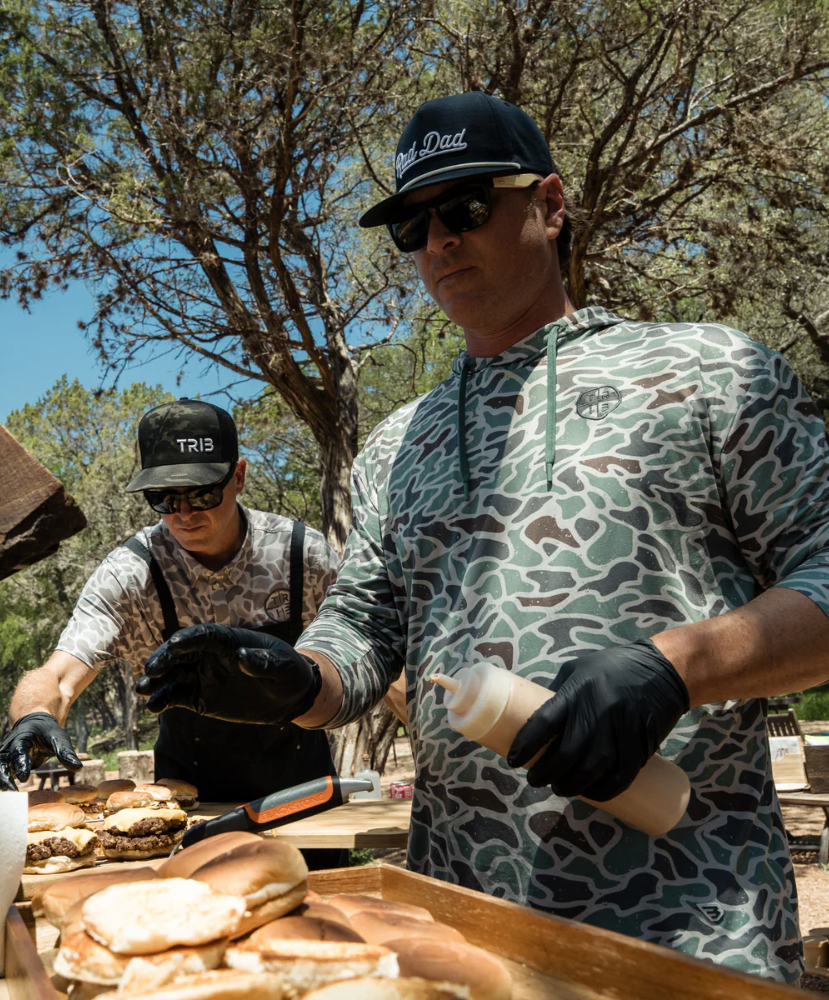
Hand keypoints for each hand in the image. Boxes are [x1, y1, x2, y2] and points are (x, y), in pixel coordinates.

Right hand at [0, 712, 82, 790]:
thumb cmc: (48, 732)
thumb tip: (78, 767)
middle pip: (1, 762)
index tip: (24, 778)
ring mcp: (6, 757)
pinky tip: (10, 798)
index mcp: (22, 738)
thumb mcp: (58, 737)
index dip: (20, 764)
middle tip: (12, 791)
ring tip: (9, 797)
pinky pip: (2, 775)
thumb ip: (65, 752)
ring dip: (2, 782)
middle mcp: (9, 748)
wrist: (35, 725)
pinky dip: (4, 784)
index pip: (18, 751)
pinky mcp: (7, 765)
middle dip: (4, 777)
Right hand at [136, 623, 321, 724]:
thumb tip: (240, 656)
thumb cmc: (289, 674)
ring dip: (157, 680)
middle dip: (164, 659)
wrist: (290, 699)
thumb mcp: (282, 668)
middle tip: (151, 671)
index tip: (173, 646)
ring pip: (174, 674)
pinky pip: (177, 696)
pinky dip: (164, 700)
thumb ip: (262, 662)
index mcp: (230, 641)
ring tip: (143, 689)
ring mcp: (203, 676)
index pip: (205, 636)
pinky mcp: (200, 698)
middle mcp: (211, 656)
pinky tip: (153, 706)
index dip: (188, 639)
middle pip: (181, 653)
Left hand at [507, 640, 688, 801]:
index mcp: (577, 692)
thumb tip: (538, 717)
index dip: (525, 745)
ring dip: (569, 786)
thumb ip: (560, 691)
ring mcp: (619, 733)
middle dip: (544, 774)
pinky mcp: (639, 748)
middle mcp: (596, 714)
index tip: (514, 759)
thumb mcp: (580, 668)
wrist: (663, 671)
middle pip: (564, 755)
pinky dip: (602, 791)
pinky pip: (618, 779)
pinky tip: (590, 793)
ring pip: (589, 771)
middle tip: (535, 780)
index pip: (543, 723)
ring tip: (559, 788)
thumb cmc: (614, 667)